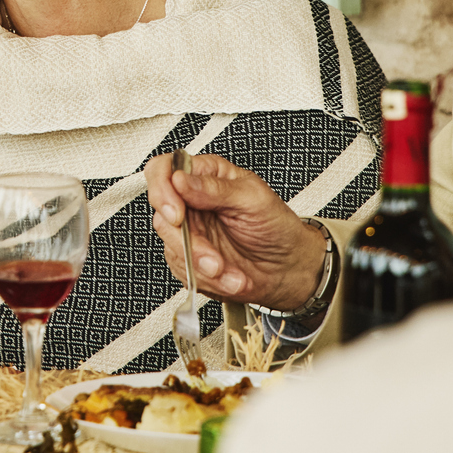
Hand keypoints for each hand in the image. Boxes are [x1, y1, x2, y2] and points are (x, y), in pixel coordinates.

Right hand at [144, 153, 328, 310]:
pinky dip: (209, 281)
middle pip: (163, 216)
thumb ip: (215, 188)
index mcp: (206, 176)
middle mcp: (193, 202)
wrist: (290, 268)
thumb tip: (181, 179)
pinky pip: (184, 272)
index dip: (162, 191)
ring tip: (230, 272)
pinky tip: (230, 278)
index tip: (177, 215)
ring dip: (203, 268)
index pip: (163, 171)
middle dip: (189, 244)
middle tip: (214, 258)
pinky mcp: (191, 260)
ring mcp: (190, 233)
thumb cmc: (277, 227)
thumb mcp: (253, 199)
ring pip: (173, 249)